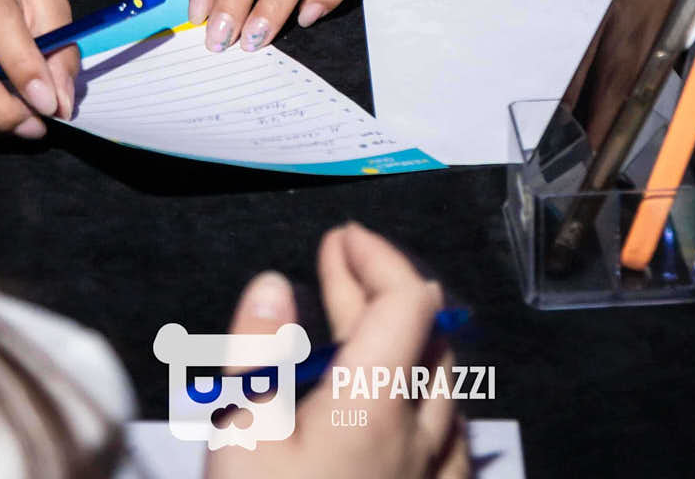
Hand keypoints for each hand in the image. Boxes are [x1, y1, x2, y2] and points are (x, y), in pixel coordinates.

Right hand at [209, 223, 467, 478]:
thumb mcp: (240, 439)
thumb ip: (258, 355)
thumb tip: (275, 284)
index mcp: (375, 405)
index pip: (407, 301)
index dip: (378, 259)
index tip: (342, 239)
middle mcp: (420, 435)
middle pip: (428, 338)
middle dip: (382, 293)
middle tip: (336, 269)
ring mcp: (436, 477)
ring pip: (446, 390)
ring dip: (409, 345)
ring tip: (364, 329)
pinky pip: (454, 444)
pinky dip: (430, 404)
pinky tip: (405, 409)